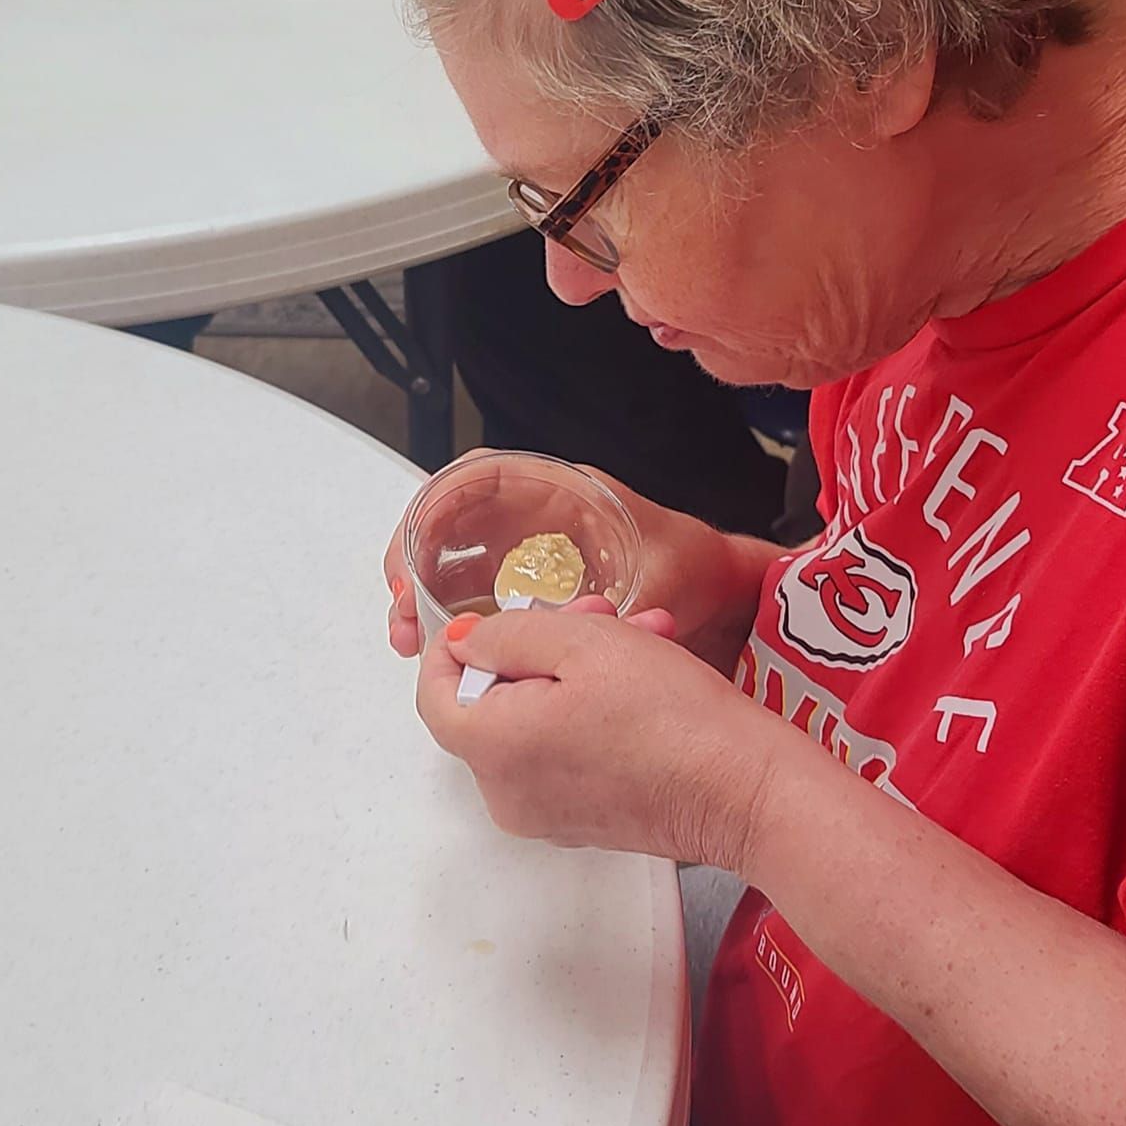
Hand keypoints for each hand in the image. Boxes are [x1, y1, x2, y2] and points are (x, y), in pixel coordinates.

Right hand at [383, 453, 775, 670]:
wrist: (722, 591)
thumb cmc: (696, 568)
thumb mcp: (664, 580)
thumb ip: (626, 607)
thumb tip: (584, 637)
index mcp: (562, 493)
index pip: (479, 477)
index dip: (435, 508)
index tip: (414, 553)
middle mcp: (536, 515)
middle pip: (451, 520)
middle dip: (413, 560)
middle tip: (403, 612)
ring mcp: (529, 550)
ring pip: (455, 557)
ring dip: (424, 592)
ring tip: (410, 637)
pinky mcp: (530, 585)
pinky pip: (475, 589)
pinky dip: (451, 615)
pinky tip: (445, 648)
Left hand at [418, 599, 788, 866]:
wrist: (741, 790)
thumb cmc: (669, 716)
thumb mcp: (582, 641)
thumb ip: (508, 635)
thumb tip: (466, 644)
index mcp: (494, 749)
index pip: (433, 696)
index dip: (456, 648)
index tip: (492, 618)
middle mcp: (507, 795)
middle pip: (490, 705)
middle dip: (537, 647)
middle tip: (589, 614)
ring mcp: (546, 816)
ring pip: (534, 721)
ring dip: (574, 670)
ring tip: (636, 636)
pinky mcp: (583, 822)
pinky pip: (564, 752)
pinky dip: (589, 711)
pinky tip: (643, 677)